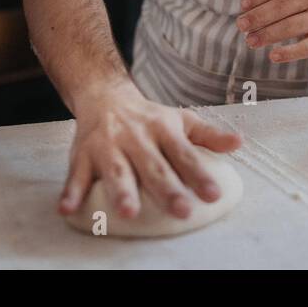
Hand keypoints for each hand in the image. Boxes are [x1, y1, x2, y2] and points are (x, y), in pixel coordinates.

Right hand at [58, 80, 241, 220]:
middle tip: (181, 210)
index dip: (198, 175)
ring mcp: (108, 146)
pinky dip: (70, 192)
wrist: (104, 94)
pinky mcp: (82, 155)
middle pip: (153, 166)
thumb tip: (239, 143)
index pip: (184, 154)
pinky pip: (75, 175)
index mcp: (162, 130)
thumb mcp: (181, 120)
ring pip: (116, 170)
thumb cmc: (148, 117)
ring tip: (128, 211)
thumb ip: (208, 136)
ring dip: (121, 190)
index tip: (213, 194)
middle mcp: (136, 138)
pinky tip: (68, 209)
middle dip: (166, 189)